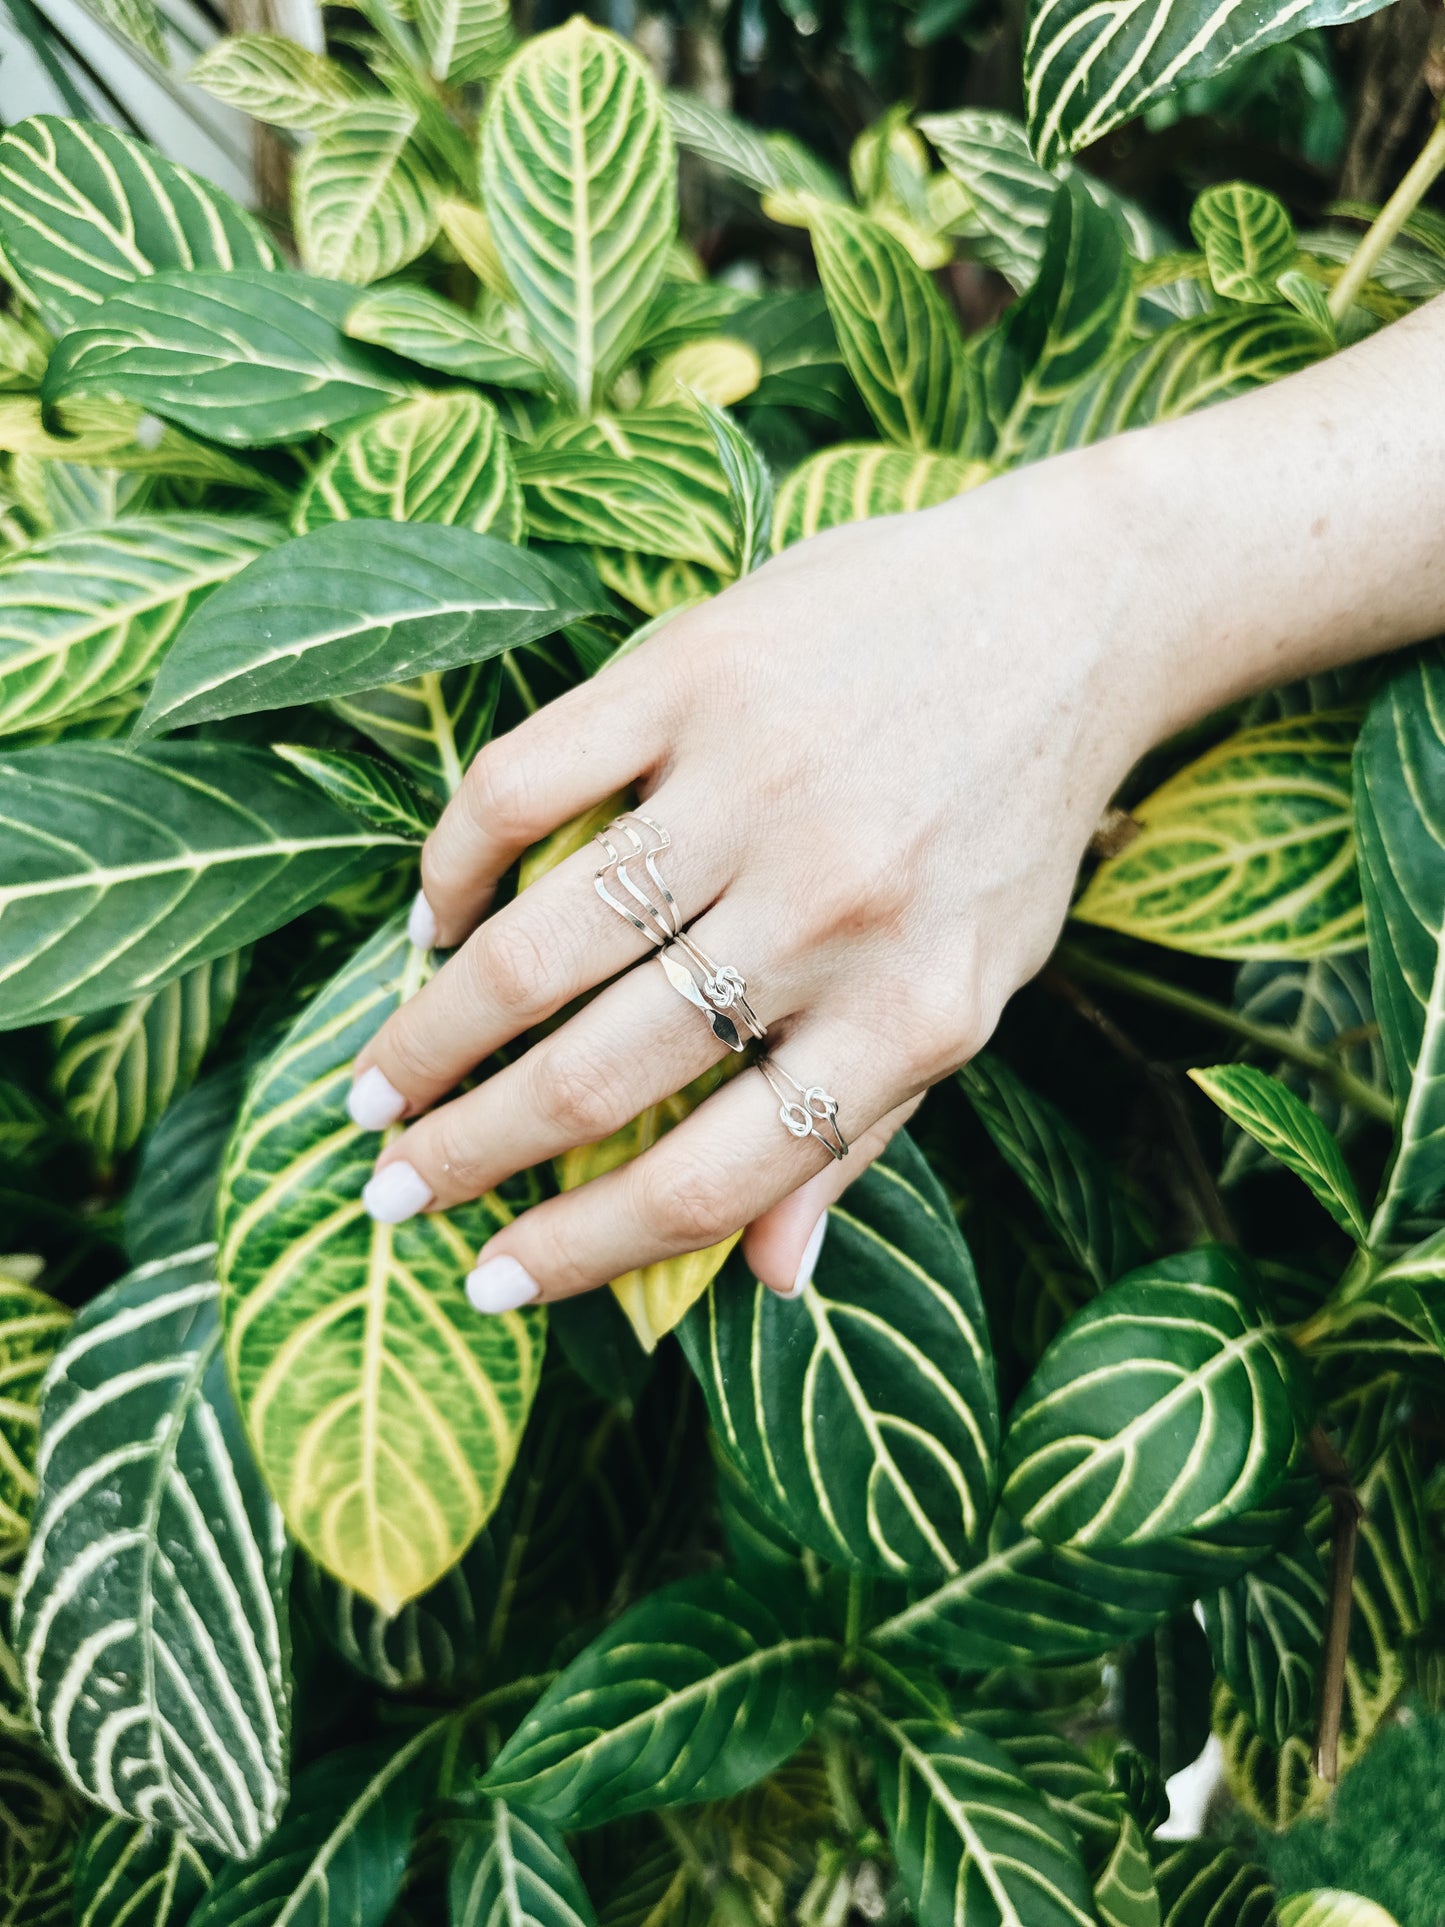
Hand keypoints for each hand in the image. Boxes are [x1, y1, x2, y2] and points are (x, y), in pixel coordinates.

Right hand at [347, 442, 1174, 1309]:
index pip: (705, 1184)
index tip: (488, 1282)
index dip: (575, 1254)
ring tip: (376, 1088)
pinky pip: (525, 784)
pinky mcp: (696, 675)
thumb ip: (867, 1130)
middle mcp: (826, 913)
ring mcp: (754, 787)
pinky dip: (457, 861)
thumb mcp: (976, 993)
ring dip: (431, 1035)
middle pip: (594, 1078)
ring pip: (536, 947)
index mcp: (906, 1016)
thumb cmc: (1012, 825)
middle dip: (466, 1154)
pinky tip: (436, 916)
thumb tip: (770, 1282)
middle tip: (389, 1189)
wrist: (1071, 615)